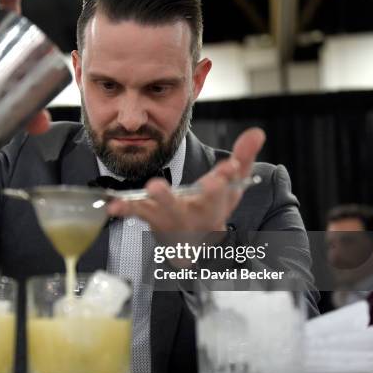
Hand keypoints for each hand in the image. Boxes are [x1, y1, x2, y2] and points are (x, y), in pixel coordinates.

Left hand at [106, 128, 265, 232]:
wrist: (192, 240)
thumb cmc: (212, 207)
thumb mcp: (232, 185)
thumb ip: (244, 157)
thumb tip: (257, 132)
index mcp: (215, 205)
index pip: (223, 193)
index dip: (225, 181)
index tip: (227, 170)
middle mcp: (194, 215)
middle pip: (195, 207)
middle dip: (194, 195)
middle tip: (192, 184)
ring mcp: (171, 218)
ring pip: (164, 211)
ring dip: (157, 200)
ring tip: (153, 188)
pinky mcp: (151, 217)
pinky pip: (138, 213)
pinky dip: (126, 208)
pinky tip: (115, 205)